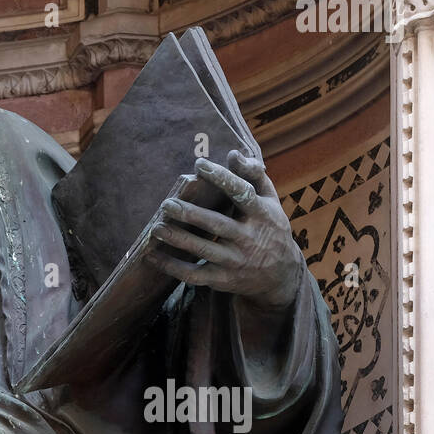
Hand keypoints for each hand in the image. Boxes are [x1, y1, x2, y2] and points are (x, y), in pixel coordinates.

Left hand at [144, 150, 303, 310]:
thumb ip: (254, 175)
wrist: (281, 275)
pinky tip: (152, 255)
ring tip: (156, 228)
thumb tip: (233, 154)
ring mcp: (236, 261)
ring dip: (178, 239)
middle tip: (167, 204)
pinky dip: (171, 267)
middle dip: (190, 214)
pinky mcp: (223, 279)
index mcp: (262, 214)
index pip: (241, 193)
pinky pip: (194, 275)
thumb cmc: (270, 227)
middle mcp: (249, 238)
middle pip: (217, 225)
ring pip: (203, 250)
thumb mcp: (270, 200)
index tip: (199, 164)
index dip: (221, 178)